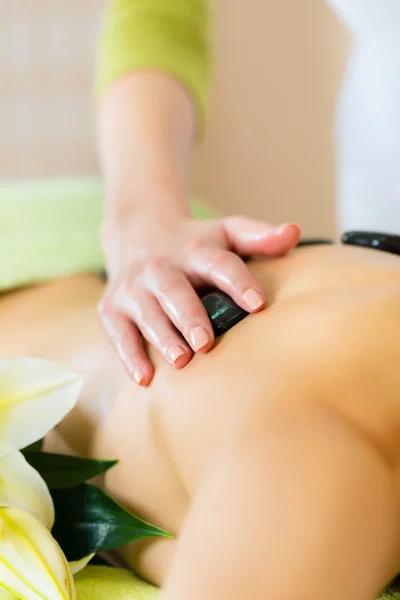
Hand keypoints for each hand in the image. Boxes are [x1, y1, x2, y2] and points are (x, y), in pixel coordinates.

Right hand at [98, 211, 299, 385]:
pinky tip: (144, 377)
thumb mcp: (226, 233)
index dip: (239, 282)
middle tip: (205, 343)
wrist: (137, 232)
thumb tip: (294, 233)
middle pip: (175, 289)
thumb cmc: (194, 243)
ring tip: (180, 361)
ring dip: (162, 336)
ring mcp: (133, 287)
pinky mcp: (112, 308)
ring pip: (146, 313)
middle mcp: (161, 267)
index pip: (220, 264)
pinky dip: (128, 354)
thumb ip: (259, 237)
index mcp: (196, 251)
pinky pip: (118, 332)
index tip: (257, 304)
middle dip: (189, 316)